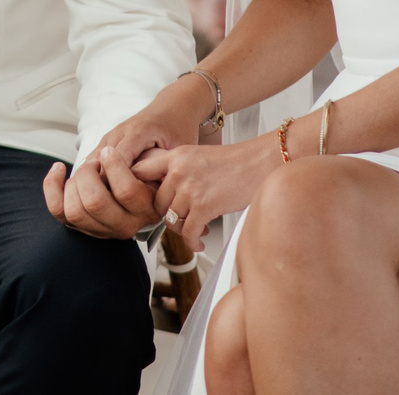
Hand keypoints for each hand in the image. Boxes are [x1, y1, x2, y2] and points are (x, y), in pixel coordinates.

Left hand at [42, 142, 162, 239]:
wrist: (150, 180)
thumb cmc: (154, 164)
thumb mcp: (160, 157)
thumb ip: (147, 159)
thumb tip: (117, 160)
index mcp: (148, 208)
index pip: (126, 190)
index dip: (113, 165)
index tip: (109, 151)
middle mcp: (127, 225)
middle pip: (94, 203)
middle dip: (88, 172)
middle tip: (96, 160)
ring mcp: (104, 229)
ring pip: (74, 212)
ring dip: (73, 181)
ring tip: (85, 168)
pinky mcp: (84, 225)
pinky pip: (58, 211)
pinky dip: (51, 186)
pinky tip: (59, 168)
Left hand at [131, 137, 279, 241]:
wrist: (261, 163)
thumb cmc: (235, 162)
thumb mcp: (199, 156)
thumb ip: (179, 169)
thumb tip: (165, 191)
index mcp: (176, 155)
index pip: (139, 171)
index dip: (137, 188)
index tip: (141, 200)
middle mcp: (179, 171)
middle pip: (155, 202)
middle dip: (165, 216)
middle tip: (177, 221)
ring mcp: (190, 189)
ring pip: (171, 219)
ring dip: (181, 230)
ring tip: (192, 232)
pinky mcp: (205, 206)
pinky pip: (189, 232)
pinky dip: (192, 241)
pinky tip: (199, 242)